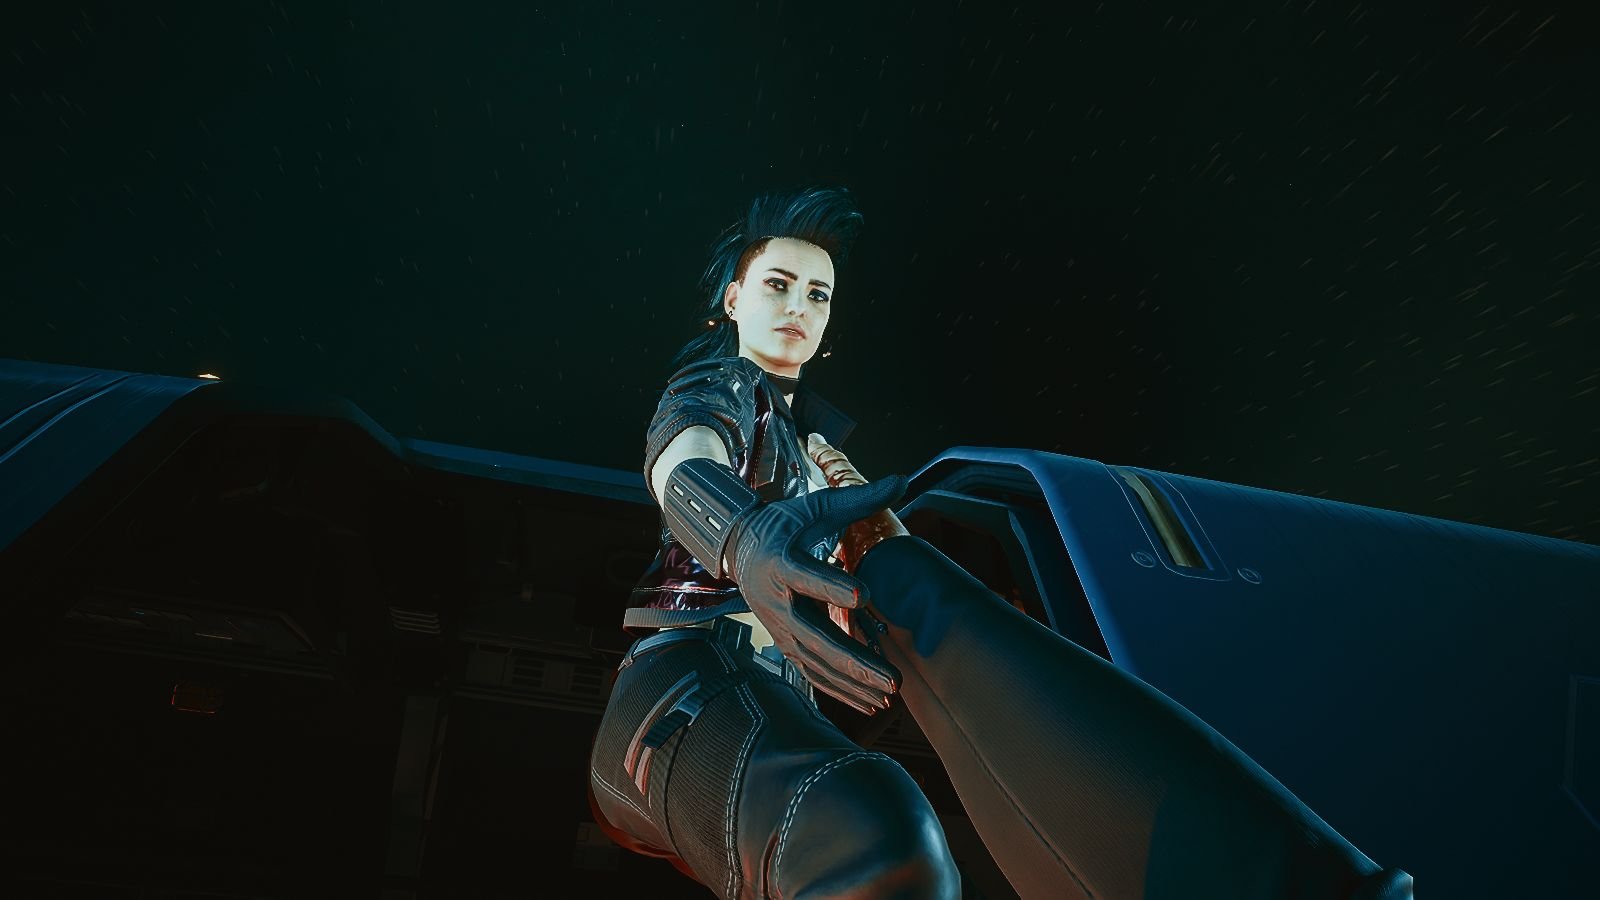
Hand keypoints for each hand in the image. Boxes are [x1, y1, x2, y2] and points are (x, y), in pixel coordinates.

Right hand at [725, 475, 907, 714]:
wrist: (738, 549)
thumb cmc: (783, 524)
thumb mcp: (815, 506)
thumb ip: (858, 497)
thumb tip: (901, 479)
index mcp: (781, 563)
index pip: (807, 577)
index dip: (831, 586)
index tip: (863, 594)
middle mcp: (777, 603)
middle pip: (816, 637)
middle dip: (855, 660)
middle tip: (892, 676)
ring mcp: (780, 629)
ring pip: (817, 663)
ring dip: (854, 682)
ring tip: (891, 693)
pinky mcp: (785, 645)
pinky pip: (813, 674)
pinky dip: (841, 691)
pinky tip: (871, 703)